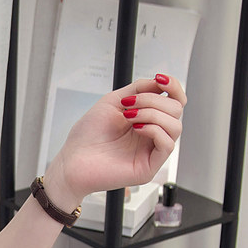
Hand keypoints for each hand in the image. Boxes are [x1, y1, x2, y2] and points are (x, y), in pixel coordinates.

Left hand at [46, 73, 186, 205]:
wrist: (71, 161)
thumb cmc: (86, 135)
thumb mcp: (114, 101)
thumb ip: (139, 88)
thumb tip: (161, 82)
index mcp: (146, 120)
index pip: (175, 102)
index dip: (174, 87)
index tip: (161, 79)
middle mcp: (151, 135)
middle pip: (176, 110)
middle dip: (154, 100)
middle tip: (129, 105)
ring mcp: (151, 152)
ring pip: (175, 126)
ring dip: (153, 114)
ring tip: (129, 116)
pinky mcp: (148, 167)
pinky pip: (167, 144)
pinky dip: (154, 130)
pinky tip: (136, 128)